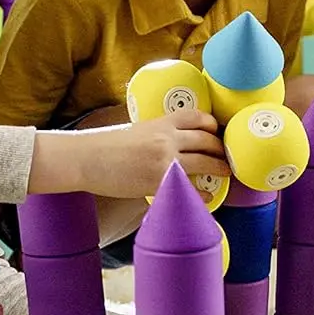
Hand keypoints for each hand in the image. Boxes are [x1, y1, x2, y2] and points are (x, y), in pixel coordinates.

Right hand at [101, 109, 226, 198]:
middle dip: (220, 149)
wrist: (86, 159)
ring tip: (226, 173)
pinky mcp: (158, 182)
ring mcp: (164, 161)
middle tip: (227, 157)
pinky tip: (206, 197)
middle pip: (206, 140)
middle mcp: (167, 139)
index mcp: (160, 123)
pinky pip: (189, 188)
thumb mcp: (136, 131)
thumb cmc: (105, 146)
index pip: (196, 117)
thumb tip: (172, 143)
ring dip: (218, 168)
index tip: (217, 132)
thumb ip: (156, 134)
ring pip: (204, 162)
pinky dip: (200, 194)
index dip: (211, 124)